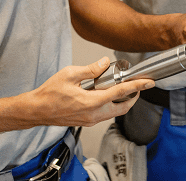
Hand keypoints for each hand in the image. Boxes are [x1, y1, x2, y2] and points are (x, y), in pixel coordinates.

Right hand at [22, 57, 154, 127]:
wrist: (37, 110)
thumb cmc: (49, 94)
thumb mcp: (70, 74)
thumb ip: (90, 69)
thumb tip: (104, 63)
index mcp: (92, 102)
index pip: (121, 93)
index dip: (137, 86)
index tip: (148, 82)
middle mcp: (94, 114)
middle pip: (123, 107)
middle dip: (134, 96)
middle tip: (138, 85)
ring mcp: (90, 120)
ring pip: (114, 112)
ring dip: (122, 101)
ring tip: (122, 88)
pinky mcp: (86, 122)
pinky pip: (105, 114)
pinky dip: (111, 105)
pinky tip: (105, 94)